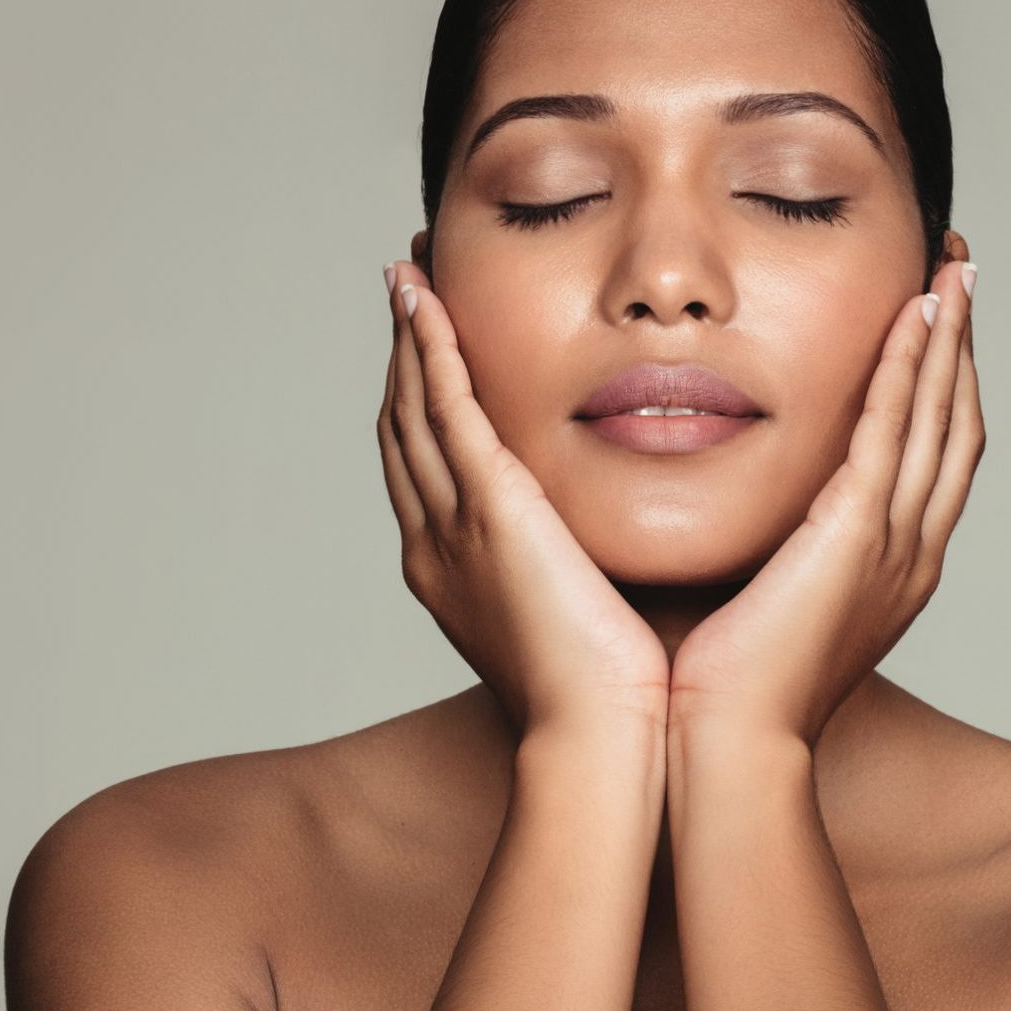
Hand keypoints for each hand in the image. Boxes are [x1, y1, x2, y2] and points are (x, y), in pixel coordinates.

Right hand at [377, 256, 669, 745]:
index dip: (421, 401)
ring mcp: (454, 523)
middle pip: (404, 427)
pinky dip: (432, 352)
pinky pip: (447, 411)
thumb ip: (576, 566)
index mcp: (454, 568)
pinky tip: (427, 303)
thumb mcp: (577, 615)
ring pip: (415, 408)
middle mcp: (436, 541)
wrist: (602, 736)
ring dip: (410, 337)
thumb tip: (605, 538)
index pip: (428, 464)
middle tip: (405, 290)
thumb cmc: (608, 693)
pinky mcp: (490, 508)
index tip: (430, 346)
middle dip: (402, 356)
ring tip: (408, 274)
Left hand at [667, 257, 984, 748]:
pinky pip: (891, 430)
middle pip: (957, 424)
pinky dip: (907, 367)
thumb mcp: (772, 602)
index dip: (945, 385)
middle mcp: (911, 549)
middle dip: (963, 346)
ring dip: (948, 338)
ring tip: (954, 269)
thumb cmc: (733, 685)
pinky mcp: (854, 532)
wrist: (731, 744)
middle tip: (964, 273)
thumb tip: (753, 509)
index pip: (934, 455)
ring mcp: (893, 541)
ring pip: (938, 416)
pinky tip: (912, 314)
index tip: (937, 323)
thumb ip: (779, 547)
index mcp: (895, 567)